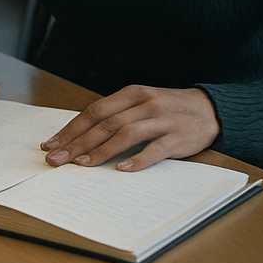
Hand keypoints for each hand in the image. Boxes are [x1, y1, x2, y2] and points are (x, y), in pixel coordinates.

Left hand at [42, 85, 220, 171]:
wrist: (211, 109)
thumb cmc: (168, 108)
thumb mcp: (141, 103)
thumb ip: (116, 115)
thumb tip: (81, 135)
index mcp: (131, 94)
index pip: (93, 111)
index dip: (71, 128)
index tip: (51, 144)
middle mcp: (144, 104)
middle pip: (104, 124)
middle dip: (77, 142)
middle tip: (57, 159)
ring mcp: (161, 120)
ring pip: (125, 135)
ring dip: (101, 151)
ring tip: (81, 164)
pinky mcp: (178, 137)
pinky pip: (154, 149)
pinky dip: (137, 159)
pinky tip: (121, 169)